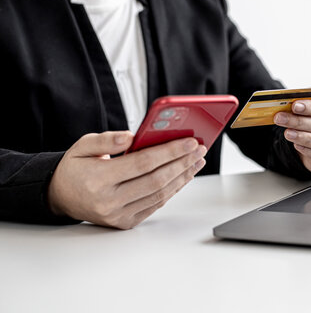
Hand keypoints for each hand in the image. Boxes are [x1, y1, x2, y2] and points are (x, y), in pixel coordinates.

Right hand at [48, 131, 206, 228]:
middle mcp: (109, 201)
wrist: (60, 196)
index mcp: (98, 179)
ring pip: (160, 194)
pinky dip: (173, 189)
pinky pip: (156, 204)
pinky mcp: (125, 223)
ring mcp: (118, 215)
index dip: (170, 151)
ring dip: (183, 176)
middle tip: (199, 149)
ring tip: (196, 161)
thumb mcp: (83, 145)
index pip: (143, 163)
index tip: (189, 141)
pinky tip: (183, 175)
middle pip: (157, 180)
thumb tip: (133, 137)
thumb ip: (107, 140)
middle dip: (183, 163)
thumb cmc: (75, 168)